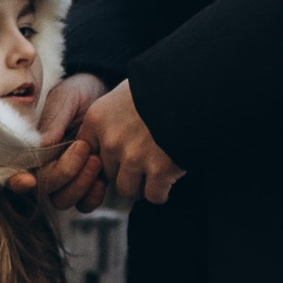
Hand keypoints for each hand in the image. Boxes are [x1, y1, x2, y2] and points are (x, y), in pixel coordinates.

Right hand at [13, 71, 108, 206]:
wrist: (107, 94)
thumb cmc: (79, 93)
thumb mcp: (65, 98)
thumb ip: (53, 119)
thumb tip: (42, 143)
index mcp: (30, 148)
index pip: (14, 173)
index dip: (17, 182)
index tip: (29, 180)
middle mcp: (44, 168)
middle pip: (43, 189)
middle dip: (64, 172)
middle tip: (84, 146)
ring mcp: (65, 179)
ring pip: (62, 200)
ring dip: (79, 185)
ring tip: (96, 158)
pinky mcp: (86, 184)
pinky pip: (84, 204)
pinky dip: (93, 196)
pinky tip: (103, 177)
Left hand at [81, 79, 182, 207]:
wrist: (195, 87)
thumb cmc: (162, 86)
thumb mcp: (125, 93)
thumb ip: (112, 118)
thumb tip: (106, 140)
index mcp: (97, 120)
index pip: (88, 153)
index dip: (105, 157)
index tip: (120, 155)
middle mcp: (110, 141)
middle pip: (108, 173)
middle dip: (125, 171)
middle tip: (144, 162)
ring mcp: (134, 157)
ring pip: (127, 189)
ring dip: (142, 185)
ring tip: (156, 174)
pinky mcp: (159, 170)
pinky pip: (153, 196)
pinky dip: (162, 193)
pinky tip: (169, 182)